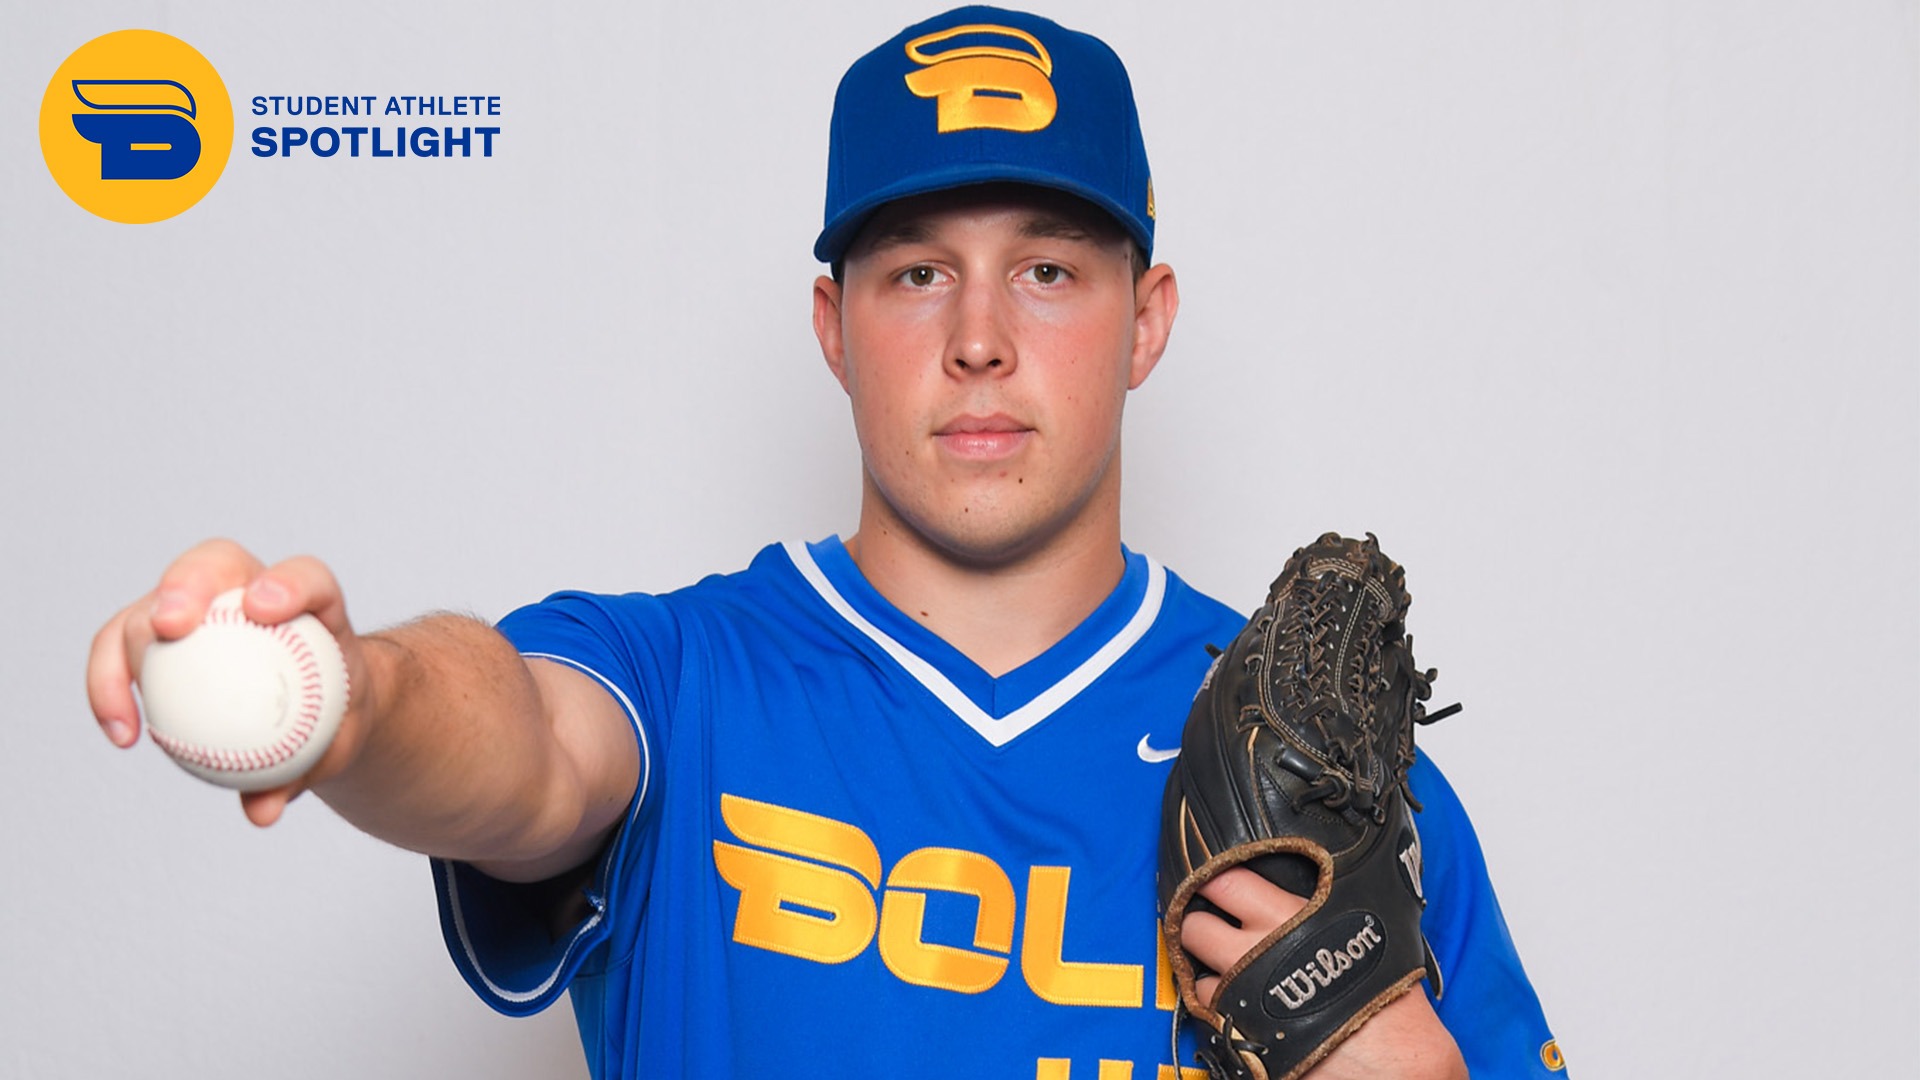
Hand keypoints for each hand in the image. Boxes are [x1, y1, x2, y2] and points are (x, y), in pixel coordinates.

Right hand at [86, 538, 372, 826]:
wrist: (315, 718)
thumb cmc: (330, 723)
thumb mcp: (334, 749)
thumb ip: (302, 774)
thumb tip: (262, 810)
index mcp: (312, 604)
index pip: (307, 578)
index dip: (287, 583)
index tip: (263, 609)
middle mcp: (249, 591)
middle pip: (213, 564)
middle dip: (186, 584)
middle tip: (170, 627)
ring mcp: (200, 609)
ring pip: (152, 606)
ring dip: (130, 645)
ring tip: (127, 705)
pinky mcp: (160, 637)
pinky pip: (123, 651)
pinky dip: (112, 685)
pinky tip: (122, 732)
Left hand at [1180, 867, 1465, 1079]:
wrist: (1396, 1066)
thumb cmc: (1390, 1000)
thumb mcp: (1366, 934)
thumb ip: (1324, 910)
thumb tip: (1312, 893)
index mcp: (1288, 917)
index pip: (1224, 881)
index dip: (1211, 879)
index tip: (1210, 880)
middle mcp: (1256, 951)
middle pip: (1194, 927)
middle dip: (1197, 927)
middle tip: (1211, 930)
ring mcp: (1244, 996)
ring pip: (1198, 975)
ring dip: (1210, 975)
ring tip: (1234, 977)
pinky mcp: (1241, 1035)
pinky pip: (1210, 1016)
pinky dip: (1219, 1011)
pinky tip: (1242, 1010)